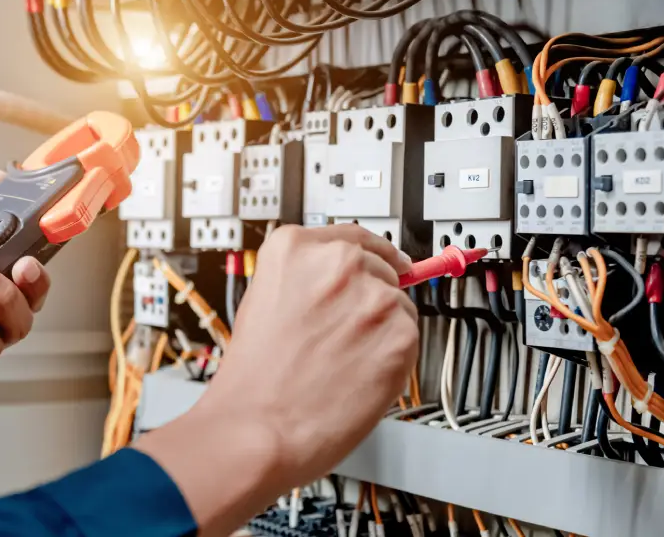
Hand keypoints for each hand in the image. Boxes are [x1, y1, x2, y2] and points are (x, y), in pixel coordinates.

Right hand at [135, 225, 417, 535]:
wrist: (257, 428)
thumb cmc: (254, 379)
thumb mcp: (262, 301)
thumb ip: (304, 280)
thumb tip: (343, 280)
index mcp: (295, 248)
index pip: (352, 235)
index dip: (371, 253)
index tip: (384, 260)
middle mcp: (336, 263)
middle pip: (380, 268)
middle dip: (370, 299)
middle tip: (346, 335)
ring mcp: (372, 297)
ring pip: (399, 305)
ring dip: (382, 329)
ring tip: (344, 361)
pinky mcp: (399, 334)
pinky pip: (410, 339)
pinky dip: (393, 358)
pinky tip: (359, 374)